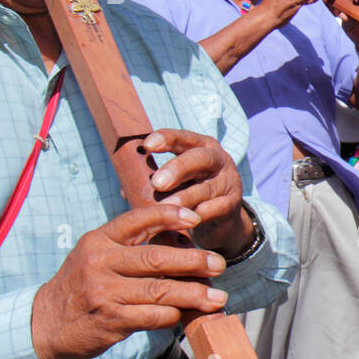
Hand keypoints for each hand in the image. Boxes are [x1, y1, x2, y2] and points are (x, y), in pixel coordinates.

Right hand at [31, 205, 230, 358]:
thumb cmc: (82, 285)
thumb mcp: (97, 256)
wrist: (46, 323)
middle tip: (219, 264)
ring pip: (160, 290)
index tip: (194, 217)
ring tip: (217, 297)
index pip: (138, 219)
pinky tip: (186, 314)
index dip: (169, 215)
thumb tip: (182, 240)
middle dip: (194, 261)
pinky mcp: (111, 321)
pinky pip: (153, 316)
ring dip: (194, 294)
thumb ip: (131, 246)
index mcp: (100, 240)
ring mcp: (105, 293)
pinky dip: (174, 315)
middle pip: (156, 257)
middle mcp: (101, 263)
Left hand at [142, 129, 252, 255]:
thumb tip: (125, 188)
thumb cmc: (189, 193)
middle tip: (157, 183)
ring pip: (208, 186)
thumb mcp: (174, 182)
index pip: (183, 138)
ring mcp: (228, 181)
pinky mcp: (233, 204)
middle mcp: (218, 160)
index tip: (147, 145)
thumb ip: (153, 181)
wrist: (219, 219)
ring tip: (166, 207)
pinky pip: (219, 207)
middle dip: (178, 168)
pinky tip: (189, 220)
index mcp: (200, 147)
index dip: (167, 139)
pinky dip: (203, 213)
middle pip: (200, 158)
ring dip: (186, 197)